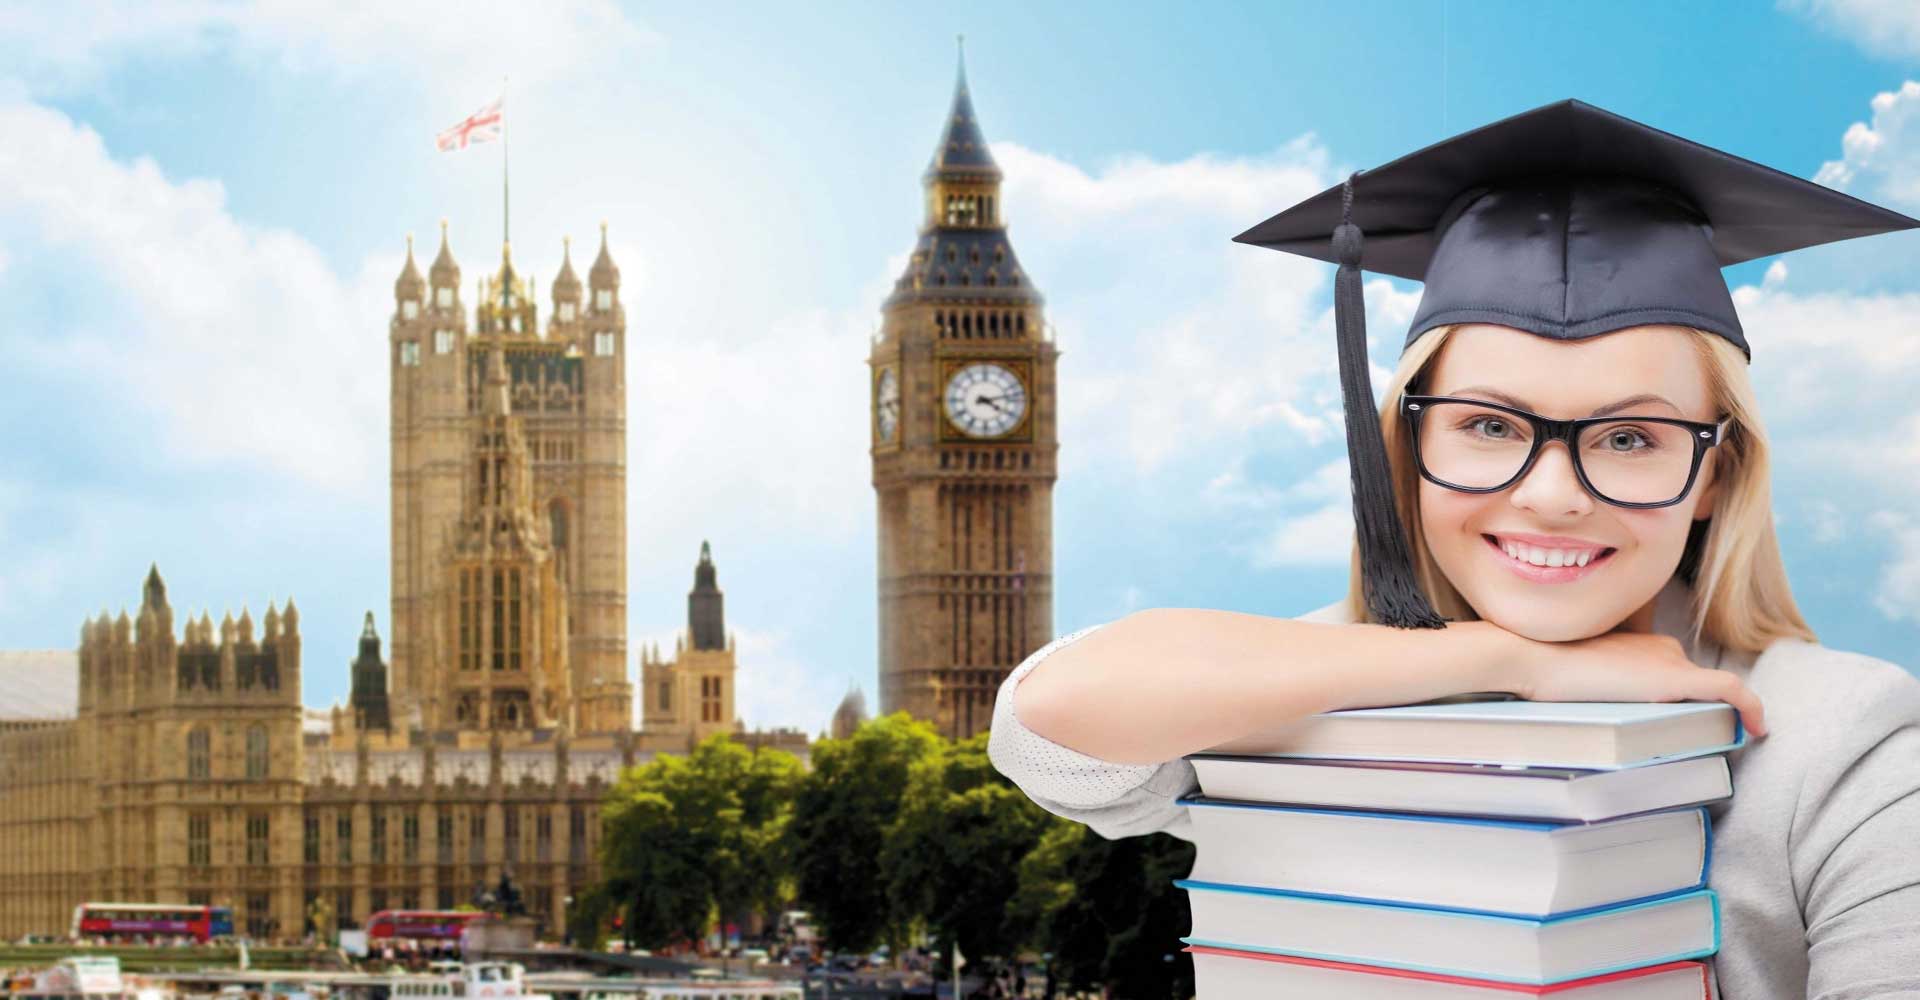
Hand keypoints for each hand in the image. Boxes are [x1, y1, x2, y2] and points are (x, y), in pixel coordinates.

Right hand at [1477, 622, 1767, 737]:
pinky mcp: (1675, 679)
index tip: (1680, 727)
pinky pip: (1729, 691)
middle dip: (1698, 715)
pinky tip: (1759, 728)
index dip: (1681, 704)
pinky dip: (1751, 706)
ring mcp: (1669, 661)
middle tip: (1695, 743)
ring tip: (1717, 741)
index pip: (1672, 677)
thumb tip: (1600, 716)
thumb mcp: (1576, 680)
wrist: (1535, 659)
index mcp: (1640, 646)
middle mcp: (1661, 648)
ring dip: (1715, 718)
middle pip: (1692, 688)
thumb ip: (1599, 691)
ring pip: (1707, 694)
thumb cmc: (1544, 673)